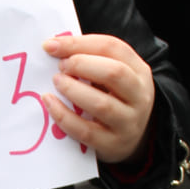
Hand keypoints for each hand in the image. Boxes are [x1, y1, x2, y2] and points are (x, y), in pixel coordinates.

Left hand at [41, 32, 155, 165]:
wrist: (129, 140)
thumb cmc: (112, 99)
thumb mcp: (111, 76)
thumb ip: (91, 60)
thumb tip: (53, 46)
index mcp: (139, 71)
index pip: (113, 47)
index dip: (79, 43)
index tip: (51, 45)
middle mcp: (139, 96)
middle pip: (114, 73)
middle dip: (81, 65)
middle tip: (60, 67)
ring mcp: (129, 122)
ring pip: (101, 104)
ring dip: (73, 90)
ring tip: (56, 82)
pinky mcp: (113, 144)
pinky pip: (86, 131)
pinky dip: (64, 116)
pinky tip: (50, 103)